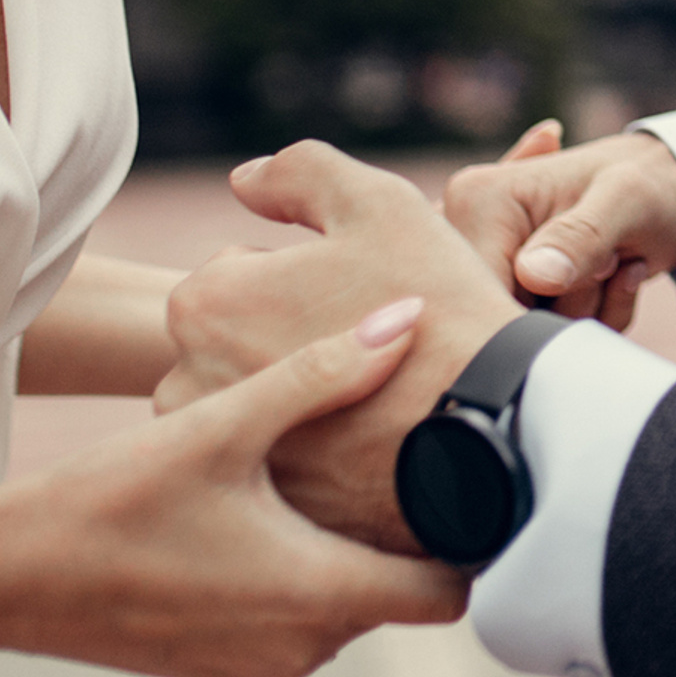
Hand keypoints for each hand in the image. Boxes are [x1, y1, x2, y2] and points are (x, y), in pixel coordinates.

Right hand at [0, 304, 466, 676]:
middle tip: (436, 452)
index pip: (449, 594)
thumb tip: (407, 318)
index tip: (494, 481)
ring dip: (360, 544)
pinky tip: (296, 504)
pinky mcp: (226, 659)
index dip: (480, 541)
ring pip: (353, 601)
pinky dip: (312, 567)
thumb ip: (322, 373)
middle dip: (419, 529)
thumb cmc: (110, 499)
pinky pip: (301, 615)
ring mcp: (261, 661)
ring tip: (369, 468)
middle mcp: (302, 645)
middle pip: (405, 591)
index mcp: (317, 594)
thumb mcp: (220, 424)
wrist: (5, 576)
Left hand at [160, 143, 522, 554]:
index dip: (310, 277)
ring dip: (293, 391)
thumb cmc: (437, 307)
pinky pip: (277, 458)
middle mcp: (186, 380)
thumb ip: (301, 172)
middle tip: (371, 349)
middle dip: (289, 336)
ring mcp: (221, 451)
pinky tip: (368, 439)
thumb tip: (244, 179)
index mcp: (206, 301)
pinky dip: (311, 447)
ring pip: (253, 398)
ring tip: (371, 396)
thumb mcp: (380, 205)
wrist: (489, 427)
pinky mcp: (253, 503)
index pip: (240, 271)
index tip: (362, 297)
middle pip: (238, 338)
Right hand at [442, 127, 675, 328]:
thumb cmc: (652, 184)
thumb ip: (583, 234)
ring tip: (617, 260)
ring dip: (589, 313)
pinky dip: (595, 318)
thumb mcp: (628, 199)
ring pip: (528, 335)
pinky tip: (618, 274)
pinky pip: (549, 337)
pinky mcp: (520, 290)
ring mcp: (496, 266)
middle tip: (614, 259)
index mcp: (479, 199)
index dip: (533, 310)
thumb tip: (534, 277)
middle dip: (569, 306)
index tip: (592, 278)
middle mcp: (472, 233)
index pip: (477, 291)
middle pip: (499, 319)